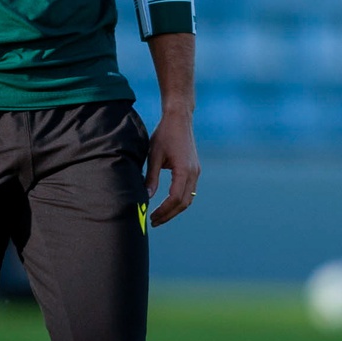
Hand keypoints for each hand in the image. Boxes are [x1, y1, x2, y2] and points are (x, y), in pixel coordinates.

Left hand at [144, 107, 199, 226]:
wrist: (179, 119)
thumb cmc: (164, 134)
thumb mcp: (154, 156)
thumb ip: (151, 178)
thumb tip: (146, 197)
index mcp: (184, 170)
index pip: (175, 198)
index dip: (164, 211)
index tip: (151, 217)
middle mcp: (193, 173)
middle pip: (184, 203)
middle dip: (169, 214)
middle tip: (154, 221)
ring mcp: (196, 172)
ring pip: (188, 199)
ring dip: (174, 209)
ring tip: (159, 216)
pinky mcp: (194, 169)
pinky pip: (189, 191)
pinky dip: (179, 200)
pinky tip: (167, 203)